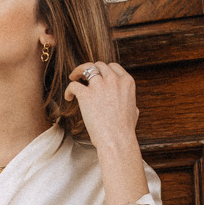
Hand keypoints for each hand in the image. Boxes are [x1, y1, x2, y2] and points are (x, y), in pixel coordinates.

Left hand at [64, 61, 148, 204]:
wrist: (117, 139)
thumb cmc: (125, 130)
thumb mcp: (134, 111)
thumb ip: (131, 103)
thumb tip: (132, 106)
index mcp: (127, 82)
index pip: (113, 66)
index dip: (103, 70)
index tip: (98, 75)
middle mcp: (114, 80)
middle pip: (99, 65)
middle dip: (91, 69)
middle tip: (84, 77)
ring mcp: (100, 85)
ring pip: (86, 68)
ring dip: (78, 73)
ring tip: (73, 78)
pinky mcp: (86, 94)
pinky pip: (73, 85)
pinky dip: (69, 90)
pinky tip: (69, 97)